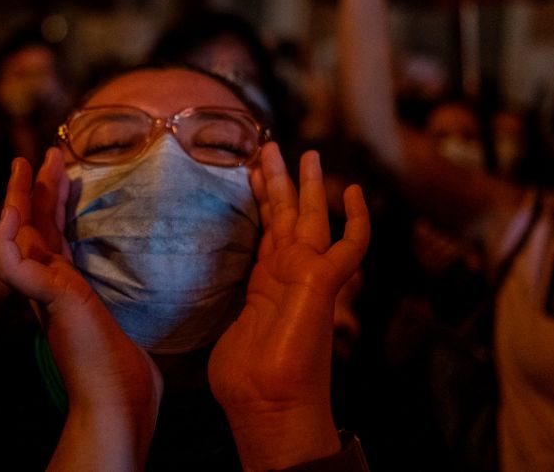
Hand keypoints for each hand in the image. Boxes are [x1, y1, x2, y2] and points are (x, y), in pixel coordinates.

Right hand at [0, 149, 161, 470]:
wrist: (118, 404)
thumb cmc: (126, 375)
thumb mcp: (126, 321)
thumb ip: (122, 300)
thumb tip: (150, 282)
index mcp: (66, 292)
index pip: (56, 237)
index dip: (57, 203)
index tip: (67, 172)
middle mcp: (49, 290)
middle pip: (34, 229)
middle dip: (37, 190)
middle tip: (44, 154)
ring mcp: (43, 295)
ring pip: (16, 237)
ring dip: (18, 200)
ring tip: (28, 165)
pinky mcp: (45, 298)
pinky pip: (11, 262)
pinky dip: (6, 237)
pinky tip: (13, 212)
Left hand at [209, 143, 369, 469]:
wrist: (269, 406)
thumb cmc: (245, 381)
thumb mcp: (225, 332)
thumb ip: (225, 309)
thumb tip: (196, 302)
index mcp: (267, 283)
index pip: (265, 231)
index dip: (260, 202)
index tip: (250, 175)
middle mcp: (288, 274)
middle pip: (285, 215)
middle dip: (278, 181)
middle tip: (269, 147)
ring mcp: (308, 276)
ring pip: (309, 217)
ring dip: (303, 184)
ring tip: (298, 150)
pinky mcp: (324, 283)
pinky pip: (352, 245)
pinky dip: (357, 219)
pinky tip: (353, 191)